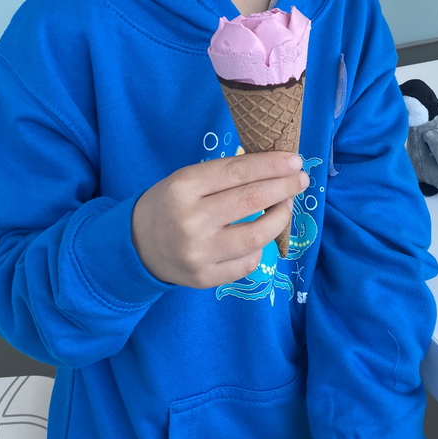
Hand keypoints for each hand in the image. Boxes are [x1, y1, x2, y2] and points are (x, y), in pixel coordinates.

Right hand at [131, 152, 307, 287]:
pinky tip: (261, 236)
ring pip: (256, 236)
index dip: (271, 165)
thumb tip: (275, 169)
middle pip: (251, 200)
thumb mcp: (186, 180)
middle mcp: (191, 219)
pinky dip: (260, 247)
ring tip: (286, 206)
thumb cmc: (169, 204)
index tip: (295, 161)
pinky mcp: (204, 278)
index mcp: (183, 186)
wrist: (137, 244)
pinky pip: (247, 262)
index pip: (237, 171)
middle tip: (300, 179)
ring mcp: (198, 252)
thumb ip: (225, 176)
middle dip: (283, 187)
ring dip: (280, 217)